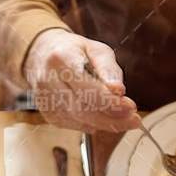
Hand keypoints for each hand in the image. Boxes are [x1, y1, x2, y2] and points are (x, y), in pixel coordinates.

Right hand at [22, 29, 140, 132]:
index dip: (110, 102)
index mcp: (61, 59)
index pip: (88, 88)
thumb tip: (118, 90)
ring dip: (104, 124)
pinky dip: (91, 124)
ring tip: (123, 121)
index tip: (131, 107)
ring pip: (78, 121)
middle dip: (111, 118)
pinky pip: (73, 125)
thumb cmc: (74, 51)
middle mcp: (48, 81)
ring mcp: (45, 100)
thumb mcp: (95, 49)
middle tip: (133, 120)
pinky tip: (102, 118)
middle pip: (82, 109)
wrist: (42, 55)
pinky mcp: (47, 114)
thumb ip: (108, 69)